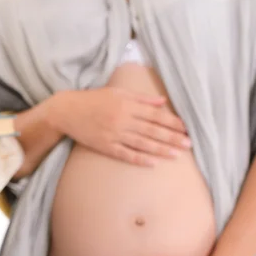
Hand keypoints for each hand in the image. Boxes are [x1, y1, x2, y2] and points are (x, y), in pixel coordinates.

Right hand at [47, 88, 191, 165]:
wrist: (67, 111)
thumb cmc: (93, 99)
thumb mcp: (117, 92)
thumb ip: (141, 97)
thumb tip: (163, 102)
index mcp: (127, 105)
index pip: (155, 115)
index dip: (172, 122)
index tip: (186, 128)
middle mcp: (123, 120)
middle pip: (152, 130)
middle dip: (172, 137)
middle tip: (189, 144)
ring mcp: (114, 134)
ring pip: (142, 144)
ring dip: (161, 150)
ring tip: (177, 154)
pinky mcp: (105, 146)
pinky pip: (126, 154)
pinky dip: (140, 159)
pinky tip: (153, 163)